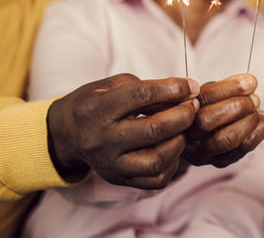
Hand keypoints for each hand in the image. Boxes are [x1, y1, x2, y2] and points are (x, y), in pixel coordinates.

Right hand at [47, 73, 199, 188]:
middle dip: (183, 116)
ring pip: (157, 161)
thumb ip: (148, 88)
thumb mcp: (115, 85)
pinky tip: (172, 146)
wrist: (67, 133)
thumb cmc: (97, 103)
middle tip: (193, 106)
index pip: (141, 96)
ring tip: (182, 127)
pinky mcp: (118, 180)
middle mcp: (101, 140)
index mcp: (96, 109)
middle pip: (153, 131)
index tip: (192, 86)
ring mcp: (109, 165)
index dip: (173, 89)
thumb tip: (186, 93)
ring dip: (180, 141)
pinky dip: (173, 163)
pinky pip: (156, 179)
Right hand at [184, 74, 263, 167]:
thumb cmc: (204, 108)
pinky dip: (257, 133)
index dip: (230, 88)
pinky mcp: (219, 162)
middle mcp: (187, 135)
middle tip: (254, 98)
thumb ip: (223, 86)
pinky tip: (261, 120)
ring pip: (227, 139)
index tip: (250, 81)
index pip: (203, 98)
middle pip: (209, 120)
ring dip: (249, 120)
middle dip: (239, 105)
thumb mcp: (206, 92)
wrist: (197, 135)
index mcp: (182, 110)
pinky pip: (241, 150)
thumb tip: (249, 82)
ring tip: (257, 109)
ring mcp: (202, 152)